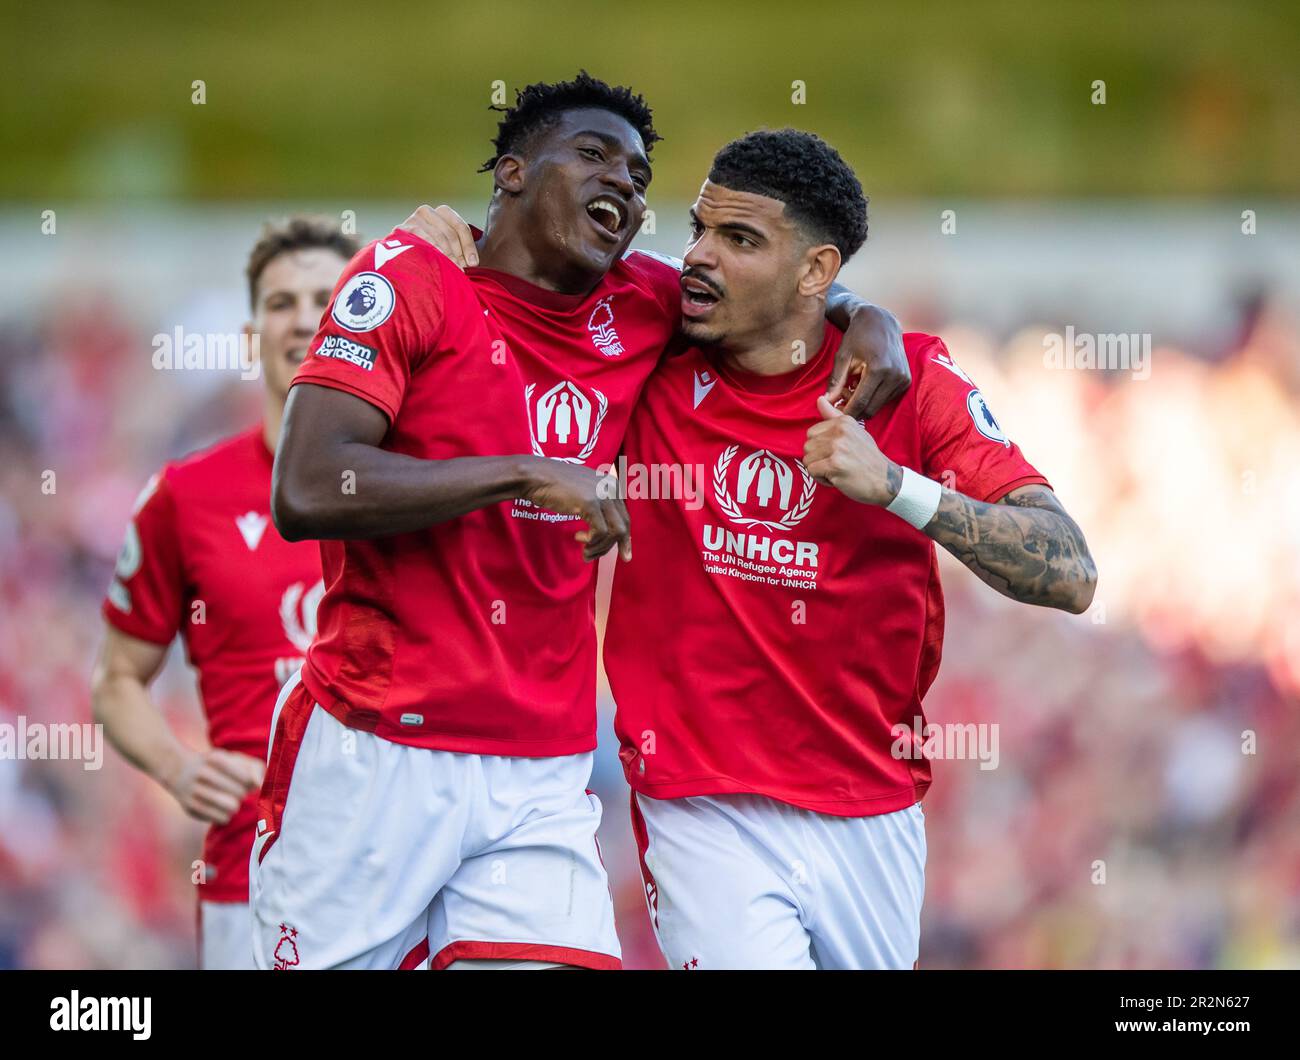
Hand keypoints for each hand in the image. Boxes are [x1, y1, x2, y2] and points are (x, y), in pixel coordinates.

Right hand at [163, 749, 264, 824]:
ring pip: (232, 808)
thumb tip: (259, 785)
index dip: (252, 782)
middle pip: (240, 793)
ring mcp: (193, 792)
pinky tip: (219, 807)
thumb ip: (254, 768)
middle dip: (242, 793)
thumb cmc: (218, 766)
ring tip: (229, 799)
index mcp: (215, 758)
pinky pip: (221, 819)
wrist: (179, 771)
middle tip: (236, 790)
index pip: (246, 777)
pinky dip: (225, 814)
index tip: (250, 782)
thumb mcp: (236, 759)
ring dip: (235, 805)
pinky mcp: (190, 809)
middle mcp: (202, 774)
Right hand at [397, 204, 478, 268]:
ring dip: (447, 256)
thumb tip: (474, 262)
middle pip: (450, 233)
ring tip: (452, 269)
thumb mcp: (449, 246)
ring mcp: (413, 218)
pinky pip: (422, 241)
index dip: (469, 246)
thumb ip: (462, 248)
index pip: (460, 227)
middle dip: (458, 253)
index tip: (474, 263)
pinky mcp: (402, 229)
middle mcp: (427, 211)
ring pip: (437, 237)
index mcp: (442, 212)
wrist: (399, 255)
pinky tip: (437, 263)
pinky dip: (432, 253)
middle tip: (462, 269)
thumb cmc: (431, 251)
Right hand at [518, 458, 630, 561]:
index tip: (623, 555)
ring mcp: (602, 495)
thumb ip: (600, 506)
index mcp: (613, 485)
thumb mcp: (585, 492)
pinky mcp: (591, 503)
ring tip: (585, 551)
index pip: (625, 517)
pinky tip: (578, 537)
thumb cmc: (557, 486)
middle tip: (596, 557)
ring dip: (599, 547)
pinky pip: (600, 532)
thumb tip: (610, 532)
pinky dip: (591, 541)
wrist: (537, 476)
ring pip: (614, 532)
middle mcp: (612, 489)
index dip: (624, 539)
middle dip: (612, 547)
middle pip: (623, 526)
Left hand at [803, 395, 900, 505]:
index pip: (812, 433)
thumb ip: (834, 417)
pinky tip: (837, 479)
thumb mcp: (854, 432)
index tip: (837, 454)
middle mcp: (840, 431)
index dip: (820, 448)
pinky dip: (821, 479)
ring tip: (837, 471)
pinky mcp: (835, 464)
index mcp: (844, 422)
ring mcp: (837, 447)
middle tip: (838, 464)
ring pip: (807, 459)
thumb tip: (820, 399)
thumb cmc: (867, 458)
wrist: (885, 480)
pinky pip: (811, 471)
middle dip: (818, 459)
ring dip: (819, 470)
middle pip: (807, 446)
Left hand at [826, 304, 907, 418]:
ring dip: (864, 404)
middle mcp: (895, 376)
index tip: (833, 414)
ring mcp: (903, 379)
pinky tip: (865, 385)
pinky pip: (886, 400)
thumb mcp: (843, 356)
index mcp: (879, 369)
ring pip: (878, 406)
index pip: (860, 403)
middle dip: (854, 409)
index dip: (845, 412)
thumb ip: (836, 380)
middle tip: (842, 396)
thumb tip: (827, 401)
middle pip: (870, 409)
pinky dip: (874, 398)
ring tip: (852, 387)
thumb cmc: (858, 336)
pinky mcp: (906, 381)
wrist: (881, 322)